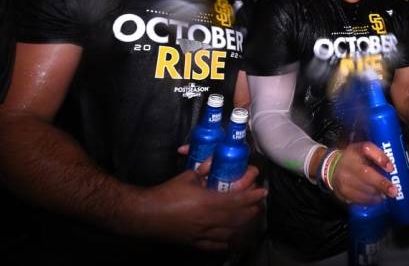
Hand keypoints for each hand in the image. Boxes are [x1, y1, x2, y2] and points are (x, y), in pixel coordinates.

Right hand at [129, 158, 265, 250]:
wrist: (146, 214)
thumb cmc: (166, 193)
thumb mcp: (187, 176)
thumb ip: (204, 170)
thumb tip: (214, 162)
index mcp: (208, 202)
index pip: (238, 200)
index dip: (252, 196)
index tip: (262, 192)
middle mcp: (209, 220)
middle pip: (238, 218)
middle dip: (251, 211)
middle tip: (258, 205)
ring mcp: (203, 233)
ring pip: (230, 233)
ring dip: (242, 226)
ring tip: (248, 219)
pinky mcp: (195, 242)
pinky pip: (215, 245)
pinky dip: (226, 242)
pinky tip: (230, 238)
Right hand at [330, 142, 395, 204]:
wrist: (332, 168)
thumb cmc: (355, 159)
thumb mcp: (364, 152)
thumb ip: (380, 156)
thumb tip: (401, 167)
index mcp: (355, 150)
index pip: (367, 149)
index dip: (380, 157)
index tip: (391, 168)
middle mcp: (348, 162)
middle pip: (365, 173)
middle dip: (381, 183)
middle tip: (393, 191)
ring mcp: (343, 178)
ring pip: (363, 188)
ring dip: (377, 193)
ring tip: (387, 195)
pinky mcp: (341, 191)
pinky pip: (358, 198)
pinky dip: (370, 200)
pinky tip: (377, 199)